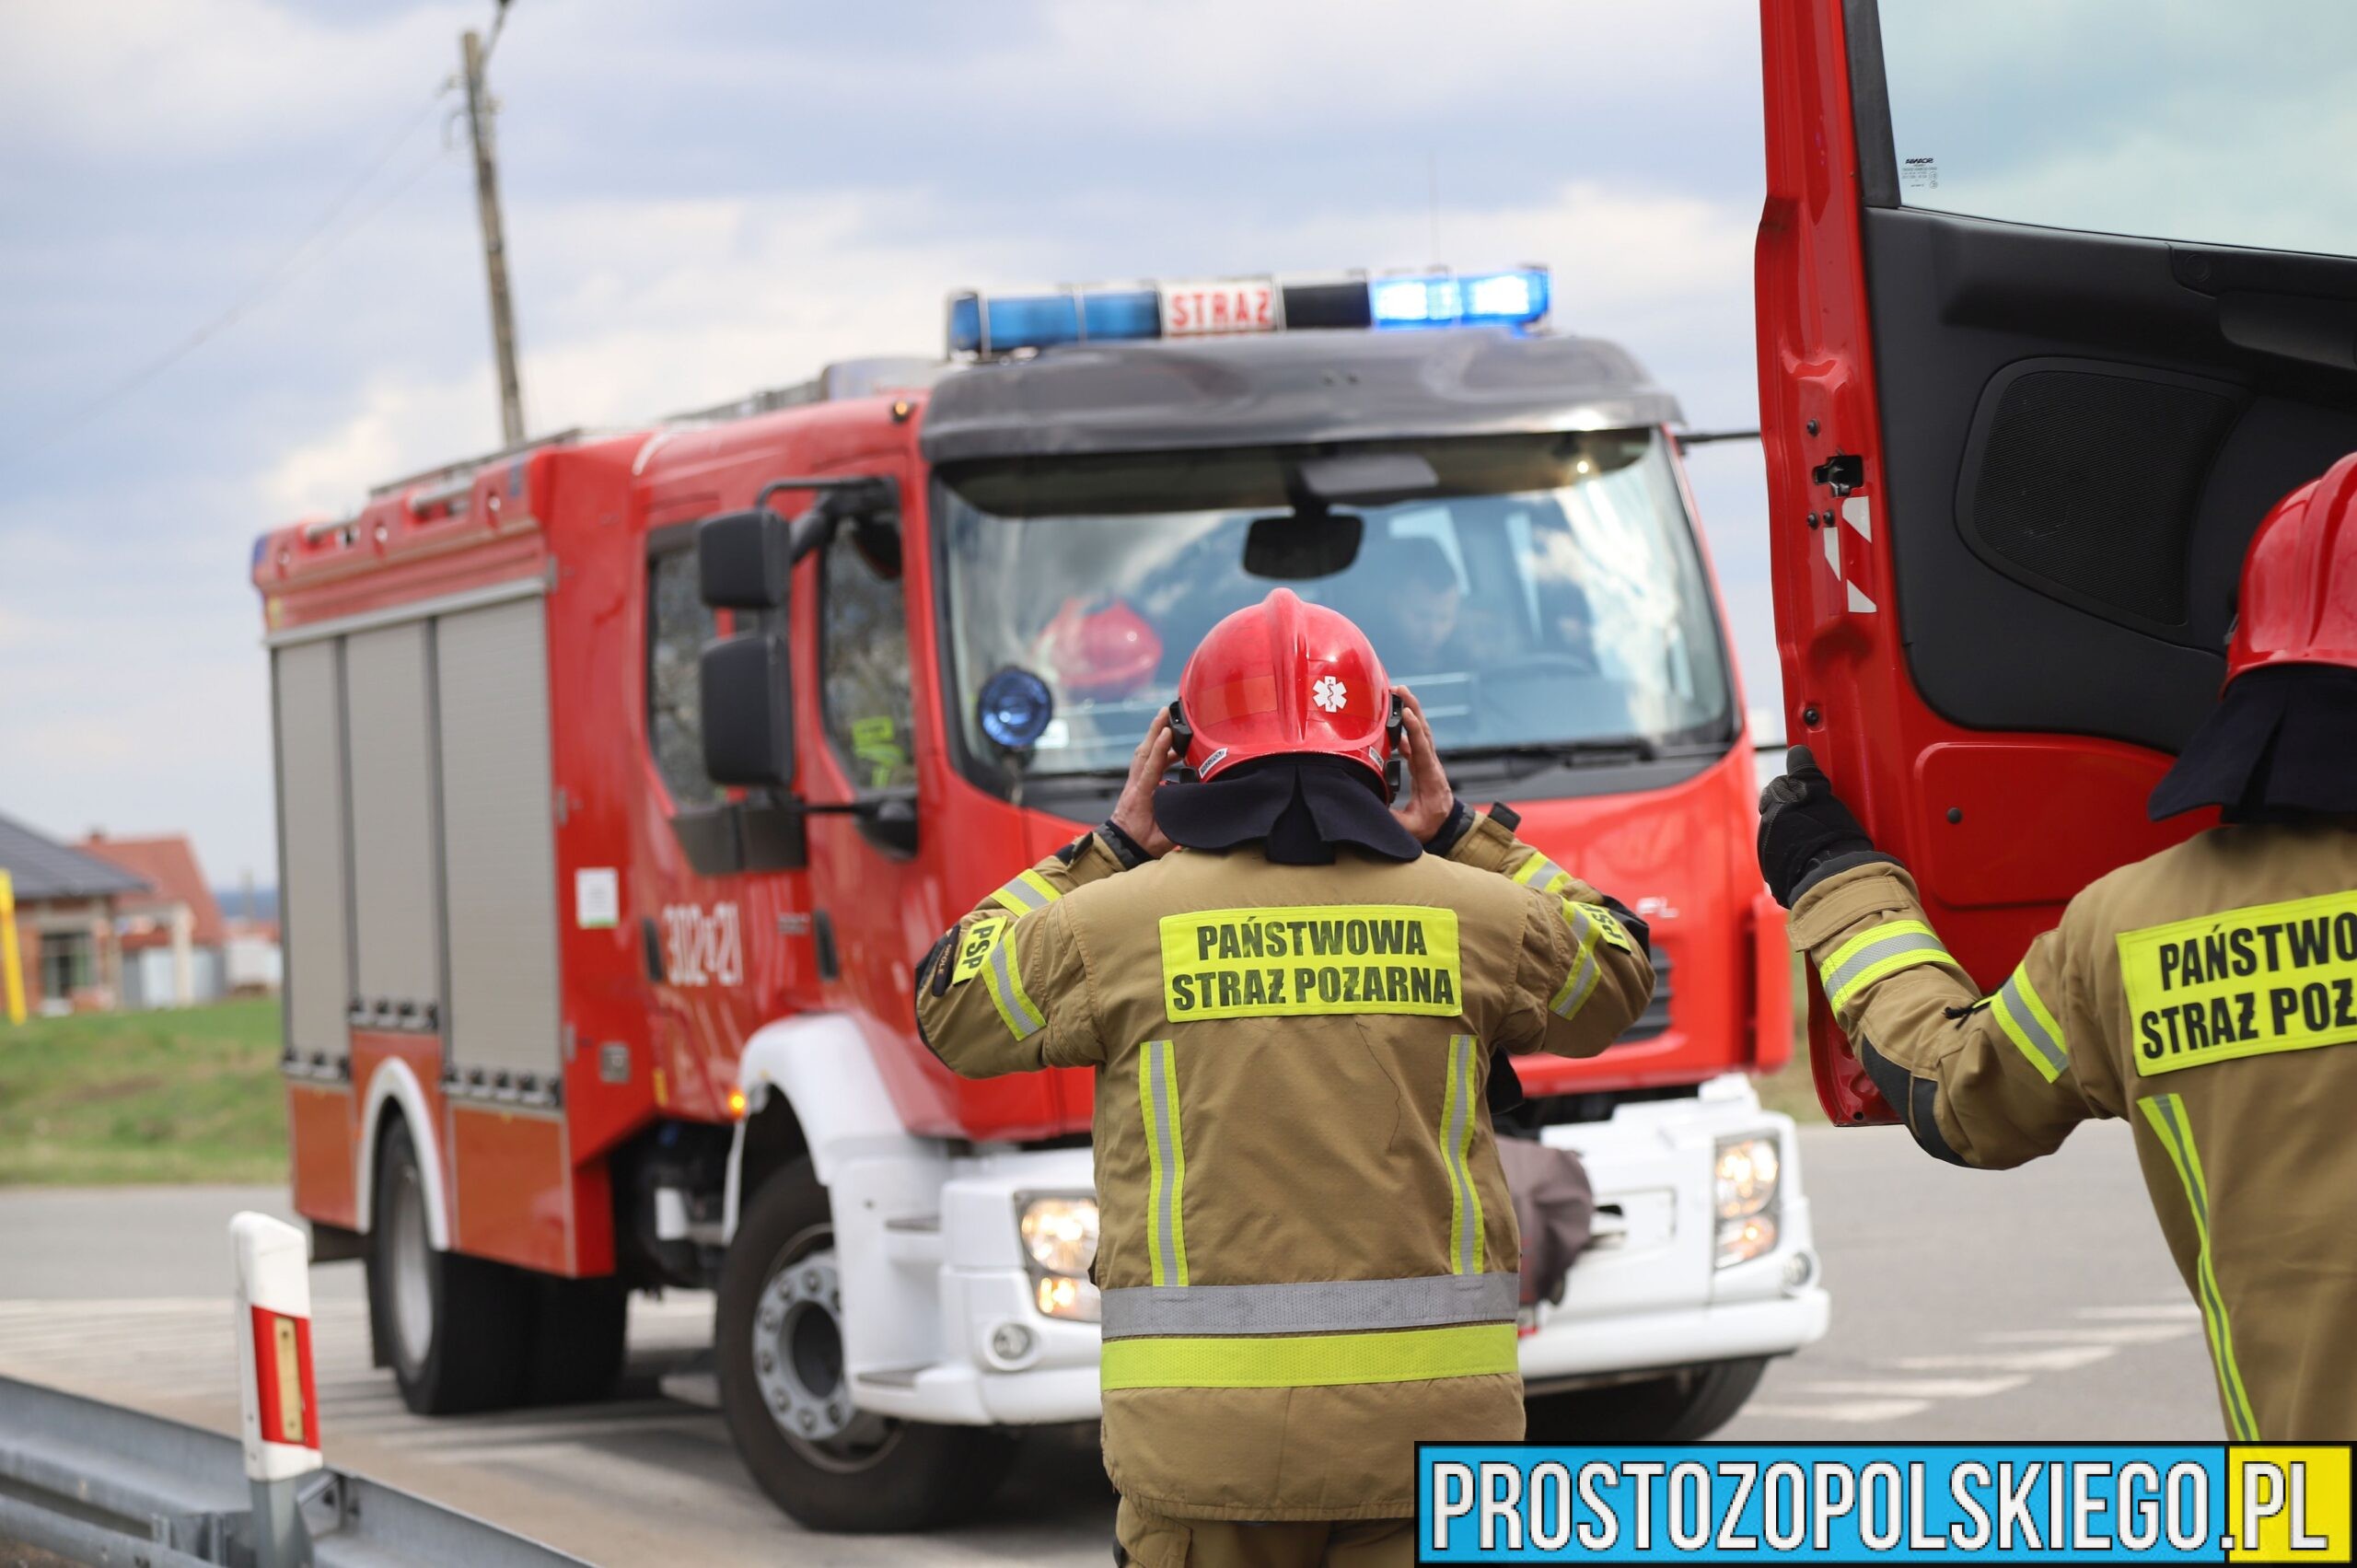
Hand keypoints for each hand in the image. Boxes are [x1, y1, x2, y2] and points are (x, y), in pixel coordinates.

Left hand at [1109, 709, 1177, 857]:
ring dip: (1155, 736)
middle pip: (1144, 752)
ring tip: (1170, 721)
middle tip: (1165, 711)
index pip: (1151, 768)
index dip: (1160, 749)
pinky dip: (1157, 750)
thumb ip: (1177, 825)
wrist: (1120, 846)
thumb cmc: (1140, 843)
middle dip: (1154, 730)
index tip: (1168, 731)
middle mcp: (1136, 785)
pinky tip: (1173, 748)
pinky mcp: (1137, 783)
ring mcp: (1134, 783)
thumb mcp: (1161, 839)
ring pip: (1144, 753)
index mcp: (1142, 796)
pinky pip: (1146, 761)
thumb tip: (1196, 811)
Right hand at [1389, 687, 1455, 842]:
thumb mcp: (1412, 829)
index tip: (1406, 713)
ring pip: (1420, 732)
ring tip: (1397, 693)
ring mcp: (1428, 762)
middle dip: (1413, 708)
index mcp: (1430, 778)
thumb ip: (1392, 819)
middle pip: (1423, 731)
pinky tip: (1394, 719)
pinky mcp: (1422, 763)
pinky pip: (1414, 740)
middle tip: (1400, 689)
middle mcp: (1431, 765)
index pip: (1422, 749)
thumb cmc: (1431, 827)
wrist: (1447, 827)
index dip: (1414, 730)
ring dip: (1411, 711)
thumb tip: (1370, 808)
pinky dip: (1406, 727)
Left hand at [1756, 744, 1877, 906]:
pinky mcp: (1773, 874)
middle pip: (1775, 811)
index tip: (1809, 794)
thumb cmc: (1831, 834)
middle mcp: (1767, 827)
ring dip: (1792, 835)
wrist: (1831, 878)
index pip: (1779, 786)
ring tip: (1818, 841)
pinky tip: (1812, 858)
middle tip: (1815, 817)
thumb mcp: (1822, 795)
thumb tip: (1797, 750)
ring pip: (1778, 835)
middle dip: (1791, 811)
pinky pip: (1781, 859)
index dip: (1795, 789)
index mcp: (1776, 804)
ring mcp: (1768, 851)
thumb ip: (1805, 771)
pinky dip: (1793, 857)